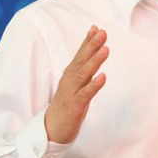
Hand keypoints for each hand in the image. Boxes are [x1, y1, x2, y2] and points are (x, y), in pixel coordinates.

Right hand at [44, 26, 107, 143]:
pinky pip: (86, 94)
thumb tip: (95, 52)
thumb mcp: (76, 83)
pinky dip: (94, 85)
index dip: (88, 41)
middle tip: (102, 33)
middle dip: (92, 46)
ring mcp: (72, 92)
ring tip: (106, 49)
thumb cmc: (67, 103)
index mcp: (71, 74)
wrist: (51, 129)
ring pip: (84, 74)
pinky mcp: (75, 106)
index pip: (80, 54)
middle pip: (82, 60)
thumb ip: (84, 68)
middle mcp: (70, 80)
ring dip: (95, 61)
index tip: (96, 28)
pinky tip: (103, 77)